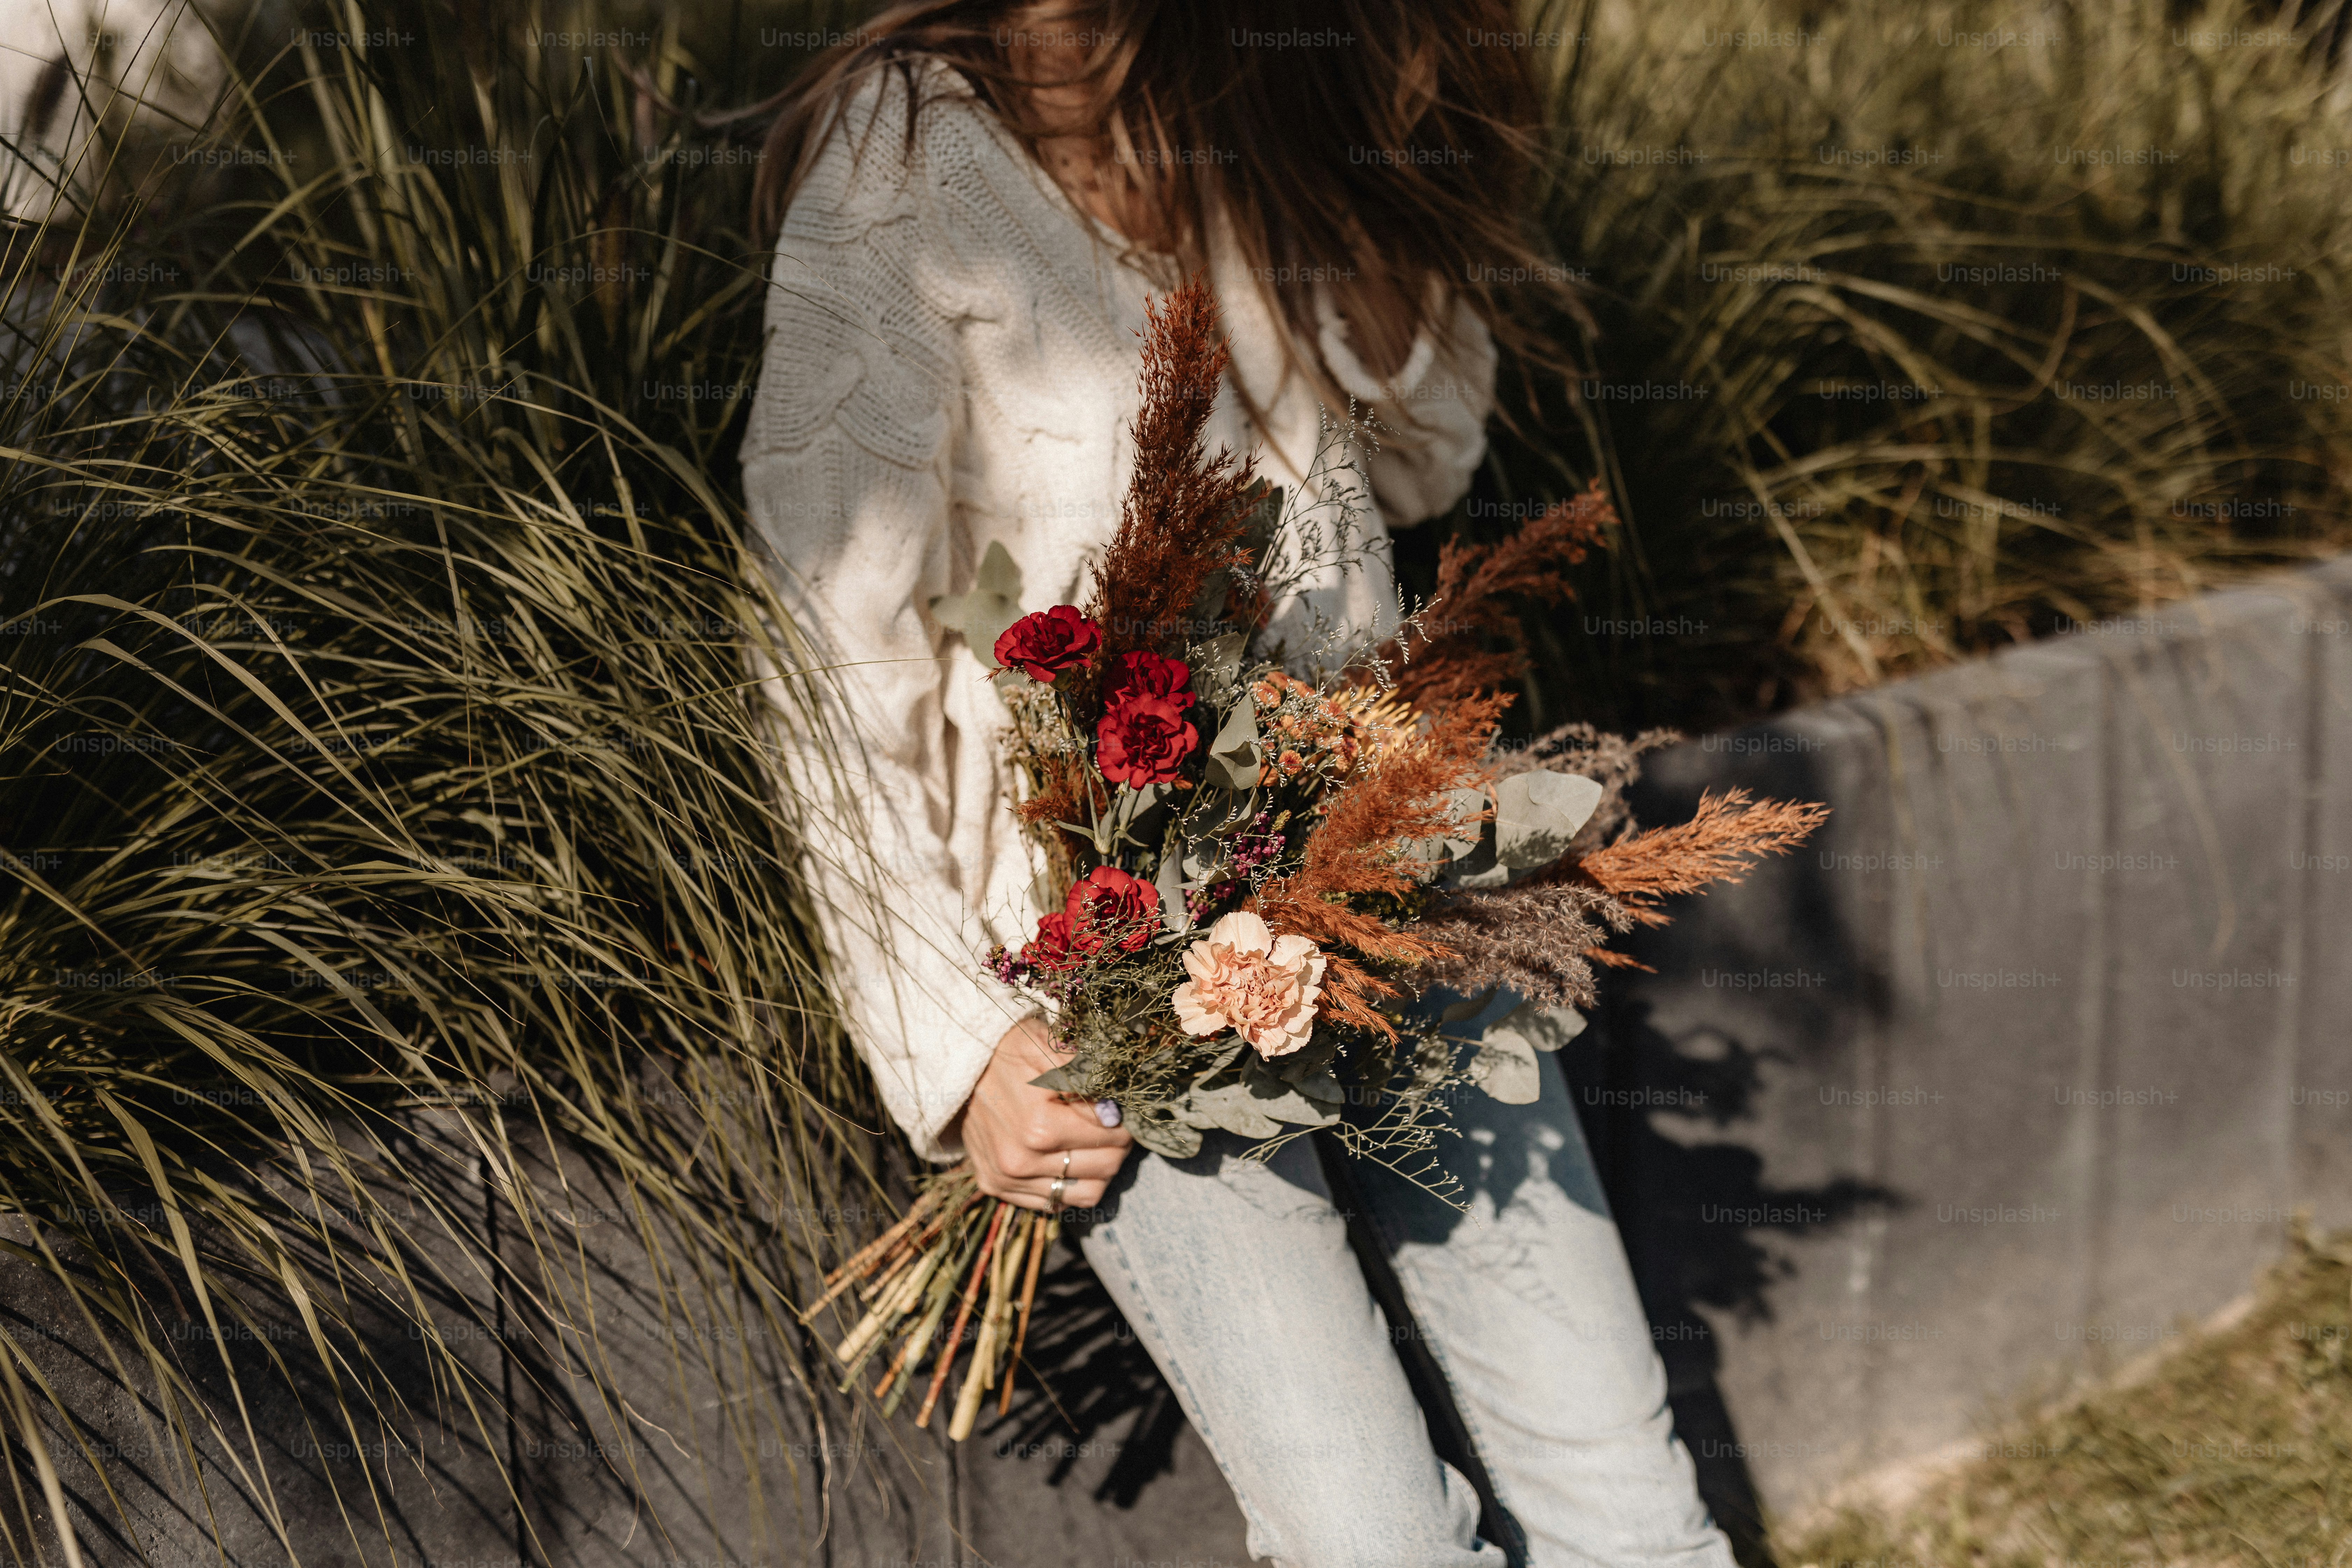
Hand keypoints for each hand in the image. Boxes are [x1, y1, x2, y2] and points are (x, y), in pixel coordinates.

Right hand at [950, 1017, 1131, 1211]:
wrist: (956, 1067)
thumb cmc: (1007, 1052)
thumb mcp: (1044, 1044)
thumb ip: (1085, 1071)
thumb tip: (1117, 1105)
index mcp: (1038, 1127)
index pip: (1112, 1133)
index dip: (1125, 1117)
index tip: (1121, 1104)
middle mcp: (1021, 1162)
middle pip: (1106, 1166)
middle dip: (1120, 1142)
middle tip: (1117, 1123)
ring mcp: (1007, 1180)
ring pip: (1088, 1192)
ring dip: (1102, 1167)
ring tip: (1097, 1141)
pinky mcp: (997, 1188)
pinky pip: (1056, 1203)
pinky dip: (1071, 1183)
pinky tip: (1068, 1156)